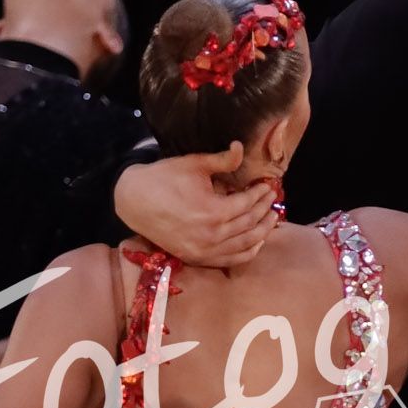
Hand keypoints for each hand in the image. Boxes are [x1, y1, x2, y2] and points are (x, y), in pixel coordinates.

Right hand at [114, 146, 280, 266]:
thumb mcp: (193, 164)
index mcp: (212, 211)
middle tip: (274, 199)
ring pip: (245, 244)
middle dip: (265, 210)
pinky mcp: (197, 258)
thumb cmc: (163, 178)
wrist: (134, 201)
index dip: (260, 194)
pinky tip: (258, 241)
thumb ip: (222, 161)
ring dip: (262, 231)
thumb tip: (241, 147)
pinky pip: (230, 260)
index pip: (247, 204)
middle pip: (250, 224)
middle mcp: (211, 235)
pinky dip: (248, 252)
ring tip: (271, 217)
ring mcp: (204, 250)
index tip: (268, 186)